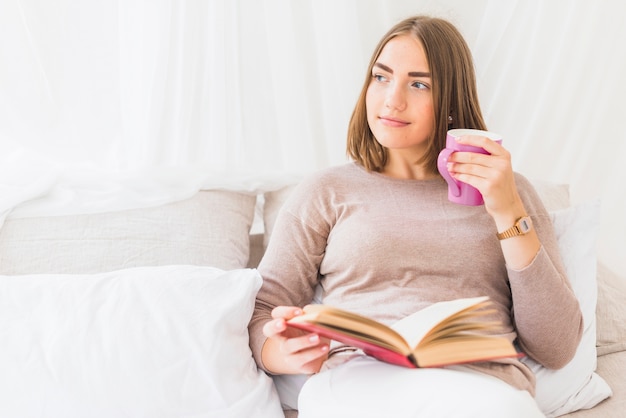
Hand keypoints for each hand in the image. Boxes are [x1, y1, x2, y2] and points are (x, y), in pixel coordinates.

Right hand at [261, 306, 329, 374]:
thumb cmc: (313, 335)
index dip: (285, 312)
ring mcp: (287, 352)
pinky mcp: (296, 364)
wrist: (319, 356)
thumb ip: (312, 317)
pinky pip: (301, 358)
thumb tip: (315, 312)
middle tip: (283, 323)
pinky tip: (324, 347)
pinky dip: (314, 352)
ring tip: (317, 337)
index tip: (299, 312)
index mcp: (285, 323)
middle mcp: (282, 337)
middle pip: (269, 330)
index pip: (277, 314)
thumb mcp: (313, 324)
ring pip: (288, 346)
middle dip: (274, 326)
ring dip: (303, 341)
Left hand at [446, 134, 541, 268]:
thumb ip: (489, 159)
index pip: (485, 141)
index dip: (469, 139)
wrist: (508, 206)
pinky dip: (459, 176)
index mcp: (504, 155)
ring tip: (449, 167)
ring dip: (455, 166)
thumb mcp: (501, 169)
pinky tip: (454, 175)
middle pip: (473, 156)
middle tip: (448, 157)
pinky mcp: (489, 186)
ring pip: (469, 167)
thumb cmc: (501, 186)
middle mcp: (501, 164)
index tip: (458, 140)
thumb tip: (464, 151)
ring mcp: (496, 175)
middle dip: (457, 156)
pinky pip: (469, 178)